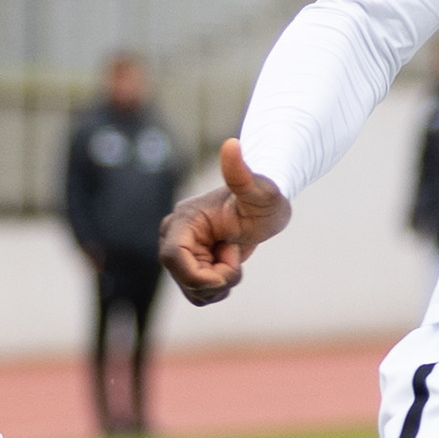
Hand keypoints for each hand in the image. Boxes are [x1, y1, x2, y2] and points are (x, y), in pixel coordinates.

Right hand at [161, 138, 290, 304]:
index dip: (198, 275)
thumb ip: (242, 173)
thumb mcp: (260, 191)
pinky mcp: (189, 265)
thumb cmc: (265, 197)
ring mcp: (180, 251)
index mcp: (184, 219)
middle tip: (236, 252)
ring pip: (192, 290)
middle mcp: (175, 235)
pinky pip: (198, 293)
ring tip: (234, 254)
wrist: (265, 207)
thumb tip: (232, 144)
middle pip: (184, 278)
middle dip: (216, 279)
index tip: (229, 273)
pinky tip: (230, 266)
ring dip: (219, 285)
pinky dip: (218, 289)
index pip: (173, 258)